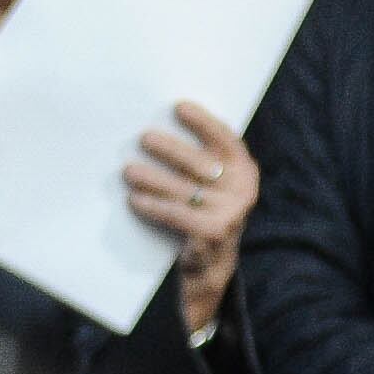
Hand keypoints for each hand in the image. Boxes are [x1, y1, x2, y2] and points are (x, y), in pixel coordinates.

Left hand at [123, 101, 256, 334]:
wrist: (211, 266)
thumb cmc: (204, 211)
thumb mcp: (212, 185)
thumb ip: (200, 159)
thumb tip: (159, 126)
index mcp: (245, 170)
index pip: (226, 138)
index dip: (203, 121)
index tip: (178, 106)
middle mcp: (243, 190)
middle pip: (200, 163)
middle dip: (169, 149)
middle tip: (143, 138)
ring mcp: (231, 214)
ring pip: (183, 190)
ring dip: (151, 179)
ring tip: (128, 171)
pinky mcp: (213, 234)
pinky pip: (176, 214)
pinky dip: (153, 206)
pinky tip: (134, 199)